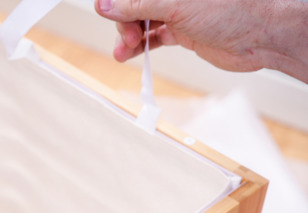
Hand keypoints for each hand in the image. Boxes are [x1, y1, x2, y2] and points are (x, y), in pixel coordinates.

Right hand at [94, 0, 307, 83]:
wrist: (260, 36)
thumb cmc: (232, 10)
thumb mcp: (176, 6)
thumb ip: (137, 5)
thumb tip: (105, 5)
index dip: (115, 1)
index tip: (105, 12)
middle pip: (132, 5)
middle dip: (124, 21)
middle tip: (128, 37)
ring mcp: (177, 10)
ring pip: (140, 22)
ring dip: (128, 37)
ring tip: (124, 51)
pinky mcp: (181, 30)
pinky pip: (152, 36)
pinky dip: (139, 46)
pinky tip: (130, 54)